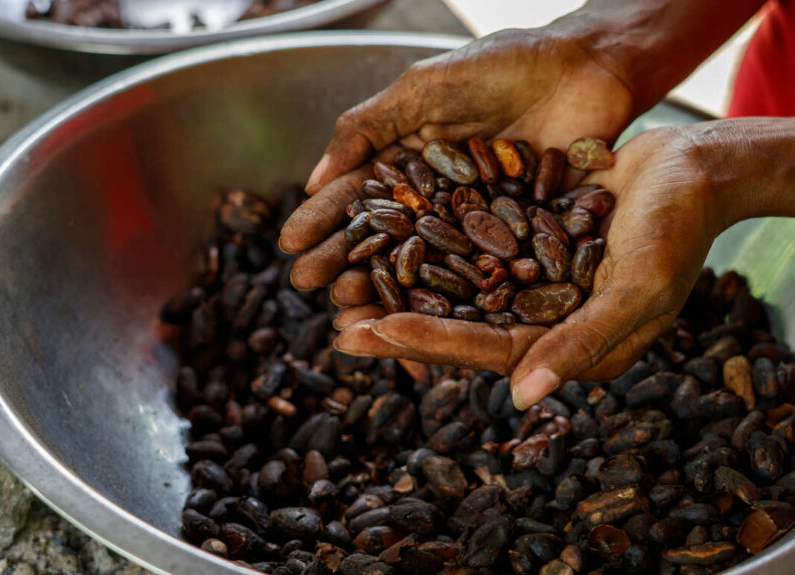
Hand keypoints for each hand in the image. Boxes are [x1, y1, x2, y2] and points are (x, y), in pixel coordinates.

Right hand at [280, 28, 634, 290]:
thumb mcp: (426, 87)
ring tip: (351, 312)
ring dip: (385, 290)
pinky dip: (449, 300)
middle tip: (310, 287)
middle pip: (382, 237)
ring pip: (422, 263)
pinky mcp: (515, 238)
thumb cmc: (507, 65)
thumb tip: (316, 179)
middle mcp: (434, 196)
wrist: (591, 67)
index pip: (356, 195)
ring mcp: (472, 221)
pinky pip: (477, 273)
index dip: (323, 220)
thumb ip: (371, 127)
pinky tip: (423, 321)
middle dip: (343, 262)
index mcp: (407, 158)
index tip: (291, 246)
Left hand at [332, 126, 723, 409]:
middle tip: (339, 326)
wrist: (695, 169)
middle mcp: (544, 320)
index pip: (487, 351)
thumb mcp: (635, 289)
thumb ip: (582, 342)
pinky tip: (388, 238)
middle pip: (461, 327)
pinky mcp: (524, 243)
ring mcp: (531, 282)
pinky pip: (470, 251)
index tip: (374, 334)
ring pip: (456, 292)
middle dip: (401, 328)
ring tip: (350, 289)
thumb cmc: (678, 230)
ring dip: (405, 291)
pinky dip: (430, 248)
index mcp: (570, 346)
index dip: (429, 343)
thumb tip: (523, 397)